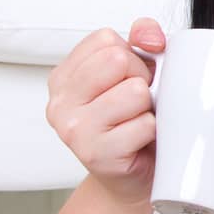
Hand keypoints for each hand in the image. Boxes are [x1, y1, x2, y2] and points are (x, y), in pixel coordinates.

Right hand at [46, 17, 165, 206]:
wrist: (134, 177)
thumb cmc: (135, 119)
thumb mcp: (137, 70)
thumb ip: (142, 38)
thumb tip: (150, 36)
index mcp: (64, 76)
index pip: (106, 39)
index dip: (131, 56)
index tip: (128, 79)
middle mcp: (60, 102)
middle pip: (118, 60)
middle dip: (141, 78)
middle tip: (135, 104)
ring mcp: (74, 129)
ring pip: (135, 91)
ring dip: (148, 107)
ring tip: (137, 121)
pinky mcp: (96, 154)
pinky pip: (145, 124)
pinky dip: (153, 131)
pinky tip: (139, 142)